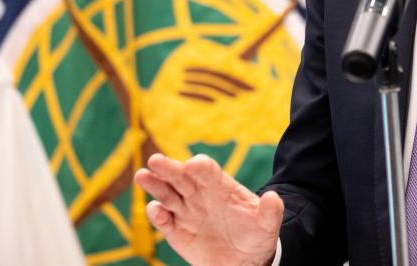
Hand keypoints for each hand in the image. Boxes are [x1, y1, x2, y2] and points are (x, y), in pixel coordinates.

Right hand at [134, 153, 283, 265]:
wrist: (245, 260)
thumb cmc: (256, 235)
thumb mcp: (267, 225)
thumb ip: (270, 212)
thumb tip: (274, 198)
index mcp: (221, 187)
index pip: (208, 171)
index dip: (200, 167)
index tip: (193, 166)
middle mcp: (200, 195)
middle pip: (181, 177)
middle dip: (169, 168)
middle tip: (155, 160)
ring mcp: (187, 212)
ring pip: (167, 194)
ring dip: (154, 185)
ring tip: (142, 175)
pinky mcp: (177, 231)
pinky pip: (164, 220)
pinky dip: (157, 215)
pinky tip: (157, 211)